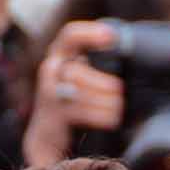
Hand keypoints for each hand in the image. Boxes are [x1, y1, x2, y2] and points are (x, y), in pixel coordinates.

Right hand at [23, 18, 121, 165]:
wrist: (46, 136)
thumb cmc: (71, 102)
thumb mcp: (80, 78)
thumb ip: (93, 65)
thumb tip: (124, 52)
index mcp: (59, 54)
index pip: (70, 35)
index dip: (89, 33)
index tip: (112, 37)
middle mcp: (51, 69)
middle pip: (76, 72)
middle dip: (101, 82)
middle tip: (119, 90)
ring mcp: (49, 92)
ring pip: (78, 91)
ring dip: (102, 99)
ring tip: (118, 106)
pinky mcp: (54, 114)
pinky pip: (79, 111)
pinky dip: (98, 115)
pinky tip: (112, 119)